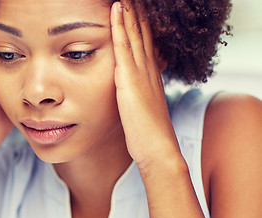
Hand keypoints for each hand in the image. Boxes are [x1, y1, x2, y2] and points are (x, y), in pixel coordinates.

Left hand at [110, 1, 180, 167]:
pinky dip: (120, 26)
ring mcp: (140, 72)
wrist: (157, 147)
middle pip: (142, 32)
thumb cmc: (147, 131)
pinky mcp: (130, 79)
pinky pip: (123, 46)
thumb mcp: (143, 106)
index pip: (145, 41)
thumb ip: (139, 92)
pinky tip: (117, 9)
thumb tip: (131, 88)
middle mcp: (148, 68)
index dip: (140, 23)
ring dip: (129, 11)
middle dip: (137, 12)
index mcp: (150, 74)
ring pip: (134, 33)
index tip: (135, 8)